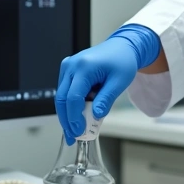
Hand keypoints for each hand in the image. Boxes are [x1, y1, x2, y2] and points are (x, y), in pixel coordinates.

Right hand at [56, 24, 160, 144]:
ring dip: (66, 115)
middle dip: (66, 120)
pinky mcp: (68, 71)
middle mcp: (71, 66)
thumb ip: (106, 99)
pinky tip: (76, 118)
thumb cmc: (122, 61)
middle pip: (62, 98)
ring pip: (61, 96)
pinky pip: (66, 91)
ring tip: (74, 131)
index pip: (73, 97)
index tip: (79, 131)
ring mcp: (68, 67)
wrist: (122, 47)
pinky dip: (70, 106)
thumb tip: (95, 116)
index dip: (74, 117)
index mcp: (84, 67)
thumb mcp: (119, 82)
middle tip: (73, 137)